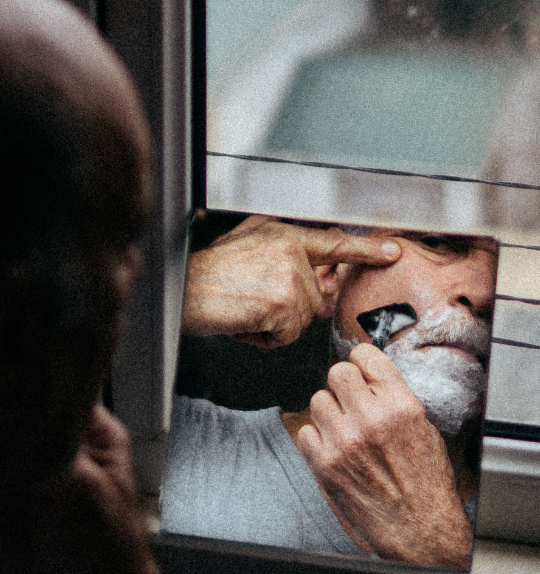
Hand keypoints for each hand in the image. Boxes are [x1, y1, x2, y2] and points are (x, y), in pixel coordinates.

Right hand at [183, 215, 399, 349]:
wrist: (182, 292)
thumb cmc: (203, 275)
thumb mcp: (242, 245)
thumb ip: (278, 250)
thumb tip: (305, 267)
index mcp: (282, 235)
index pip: (333, 243)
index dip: (364, 249)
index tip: (391, 251)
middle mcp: (290, 252)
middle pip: (313, 298)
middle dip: (287, 311)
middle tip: (253, 304)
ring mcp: (289, 277)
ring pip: (301, 319)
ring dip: (273, 326)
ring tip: (244, 312)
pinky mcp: (282, 304)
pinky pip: (287, 335)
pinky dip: (265, 338)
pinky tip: (244, 323)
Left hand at [296, 345, 472, 568]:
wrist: (417, 527)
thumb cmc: (425, 484)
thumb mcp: (424, 430)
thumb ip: (395, 401)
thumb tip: (370, 379)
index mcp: (401, 407)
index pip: (367, 358)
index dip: (361, 359)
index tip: (360, 365)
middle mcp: (371, 420)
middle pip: (337, 373)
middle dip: (344, 384)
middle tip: (350, 399)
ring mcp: (343, 442)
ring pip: (318, 400)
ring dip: (329, 411)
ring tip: (344, 428)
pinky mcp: (324, 464)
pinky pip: (305, 432)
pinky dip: (316, 438)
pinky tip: (333, 448)